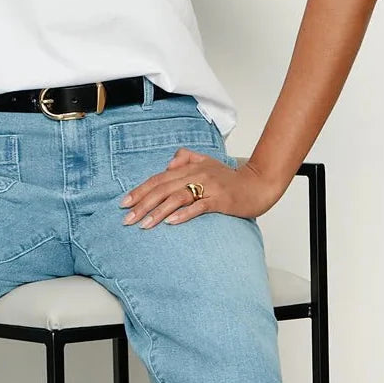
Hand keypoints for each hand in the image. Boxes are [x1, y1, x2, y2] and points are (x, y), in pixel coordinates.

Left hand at [117, 147, 283, 226]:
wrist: (259, 184)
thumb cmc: (232, 178)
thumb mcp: (208, 163)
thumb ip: (187, 157)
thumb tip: (168, 162)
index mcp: (190, 167)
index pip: (159, 178)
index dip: (140, 190)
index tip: (124, 203)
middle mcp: (197, 175)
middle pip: (163, 188)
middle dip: (142, 204)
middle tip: (127, 219)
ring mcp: (209, 187)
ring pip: (177, 198)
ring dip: (158, 212)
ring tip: (144, 224)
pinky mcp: (220, 200)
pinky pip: (199, 206)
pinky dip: (183, 214)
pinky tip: (170, 222)